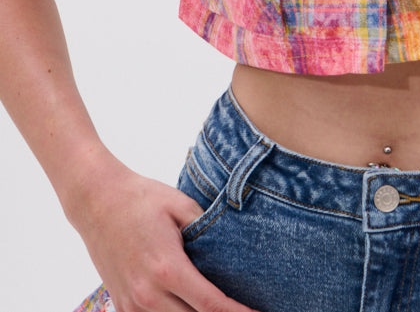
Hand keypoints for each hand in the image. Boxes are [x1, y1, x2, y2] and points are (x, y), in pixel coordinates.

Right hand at [70, 159, 261, 311]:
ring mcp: (131, 304)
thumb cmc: (141, 198)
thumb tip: (233, 249)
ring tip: (217, 308)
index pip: (211, 305)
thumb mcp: (180, 205)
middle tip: (244, 309)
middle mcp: (148, 294)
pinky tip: (187, 307)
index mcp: (167, 269)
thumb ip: (207, 229)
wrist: (96, 201)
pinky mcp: (121, 305)